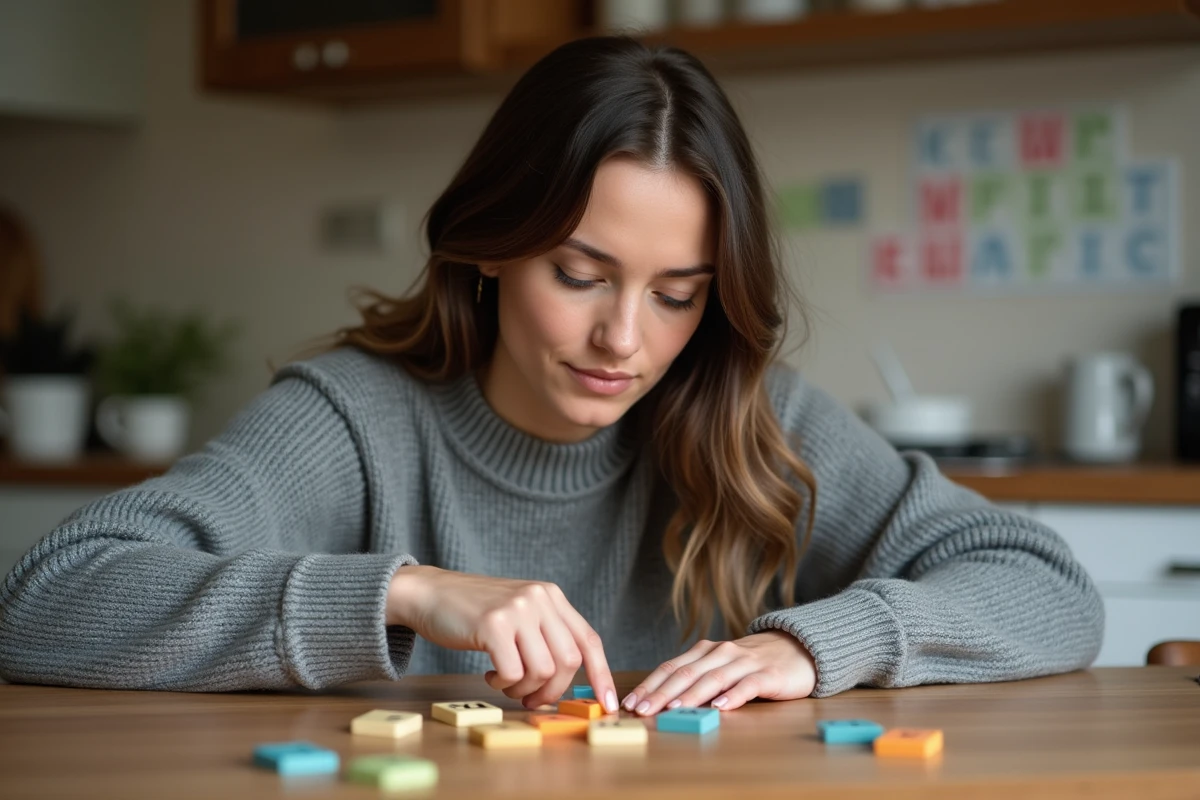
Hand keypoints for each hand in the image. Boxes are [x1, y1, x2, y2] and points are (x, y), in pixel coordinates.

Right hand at [387, 565, 617, 711]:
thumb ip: (545, 636)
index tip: (608, 704)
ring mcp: (517, 609)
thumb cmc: (474, 612)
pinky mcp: (493, 624)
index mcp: (551, 596)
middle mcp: (540, 598)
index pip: (589, 640)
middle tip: (531, 699)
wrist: (430, 593)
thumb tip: (567, 683)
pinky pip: (513, 673)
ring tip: (506, 682)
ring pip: (542, 671)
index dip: (602, 675)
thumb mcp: (520, 614)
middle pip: (568, 662)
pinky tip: (491, 674)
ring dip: (524, 689)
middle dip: (553, 691)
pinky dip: (504, 684)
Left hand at [621, 631, 815, 714]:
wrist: (798, 649)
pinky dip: (733, 696)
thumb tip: (662, 702)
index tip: (631, 703)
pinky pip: (748, 686)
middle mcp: (721, 653)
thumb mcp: (720, 667)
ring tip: (674, 709)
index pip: (670, 668)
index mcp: (705, 652)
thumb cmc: (753, 664)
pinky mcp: (768, 675)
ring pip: (712, 679)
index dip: (650, 685)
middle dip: (661, 694)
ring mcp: (744, 663)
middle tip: (643, 710)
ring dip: (690, 695)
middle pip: (685, 674)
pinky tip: (720, 708)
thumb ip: (696, 679)